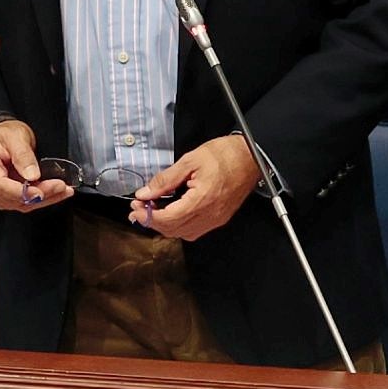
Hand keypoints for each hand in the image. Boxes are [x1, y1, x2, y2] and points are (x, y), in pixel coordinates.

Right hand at [0, 120, 71, 211]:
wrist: (2, 136)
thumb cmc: (4, 134)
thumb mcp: (16, 137)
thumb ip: (23, 155)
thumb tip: (32, 175)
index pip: (0, 186)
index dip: (22, 192)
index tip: (41, 191)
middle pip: (12, 197)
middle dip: (39, 195)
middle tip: (59, 187)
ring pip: (20, 203)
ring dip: (43, 199)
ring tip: (62, 190)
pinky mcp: (5, 195)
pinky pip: (23, 202)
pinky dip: (41, 198)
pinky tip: (55, 192)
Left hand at [130, 135, 259, 240]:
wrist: (252, 158)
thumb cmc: (226, 155)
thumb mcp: (190, 160)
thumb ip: (166, 179)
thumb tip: (145, 193)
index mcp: (202, 199)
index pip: (168, 218)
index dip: (148, 215)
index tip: (136, 207)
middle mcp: (210, 215)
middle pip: (173, 229)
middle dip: (152, 221)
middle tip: (139, 209)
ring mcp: (216, 219)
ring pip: (183, 233)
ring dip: (165, 225)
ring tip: (153, 210)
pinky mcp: (219, 218)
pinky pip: (194, 230)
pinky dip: (179, 225)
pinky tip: (172, 213)